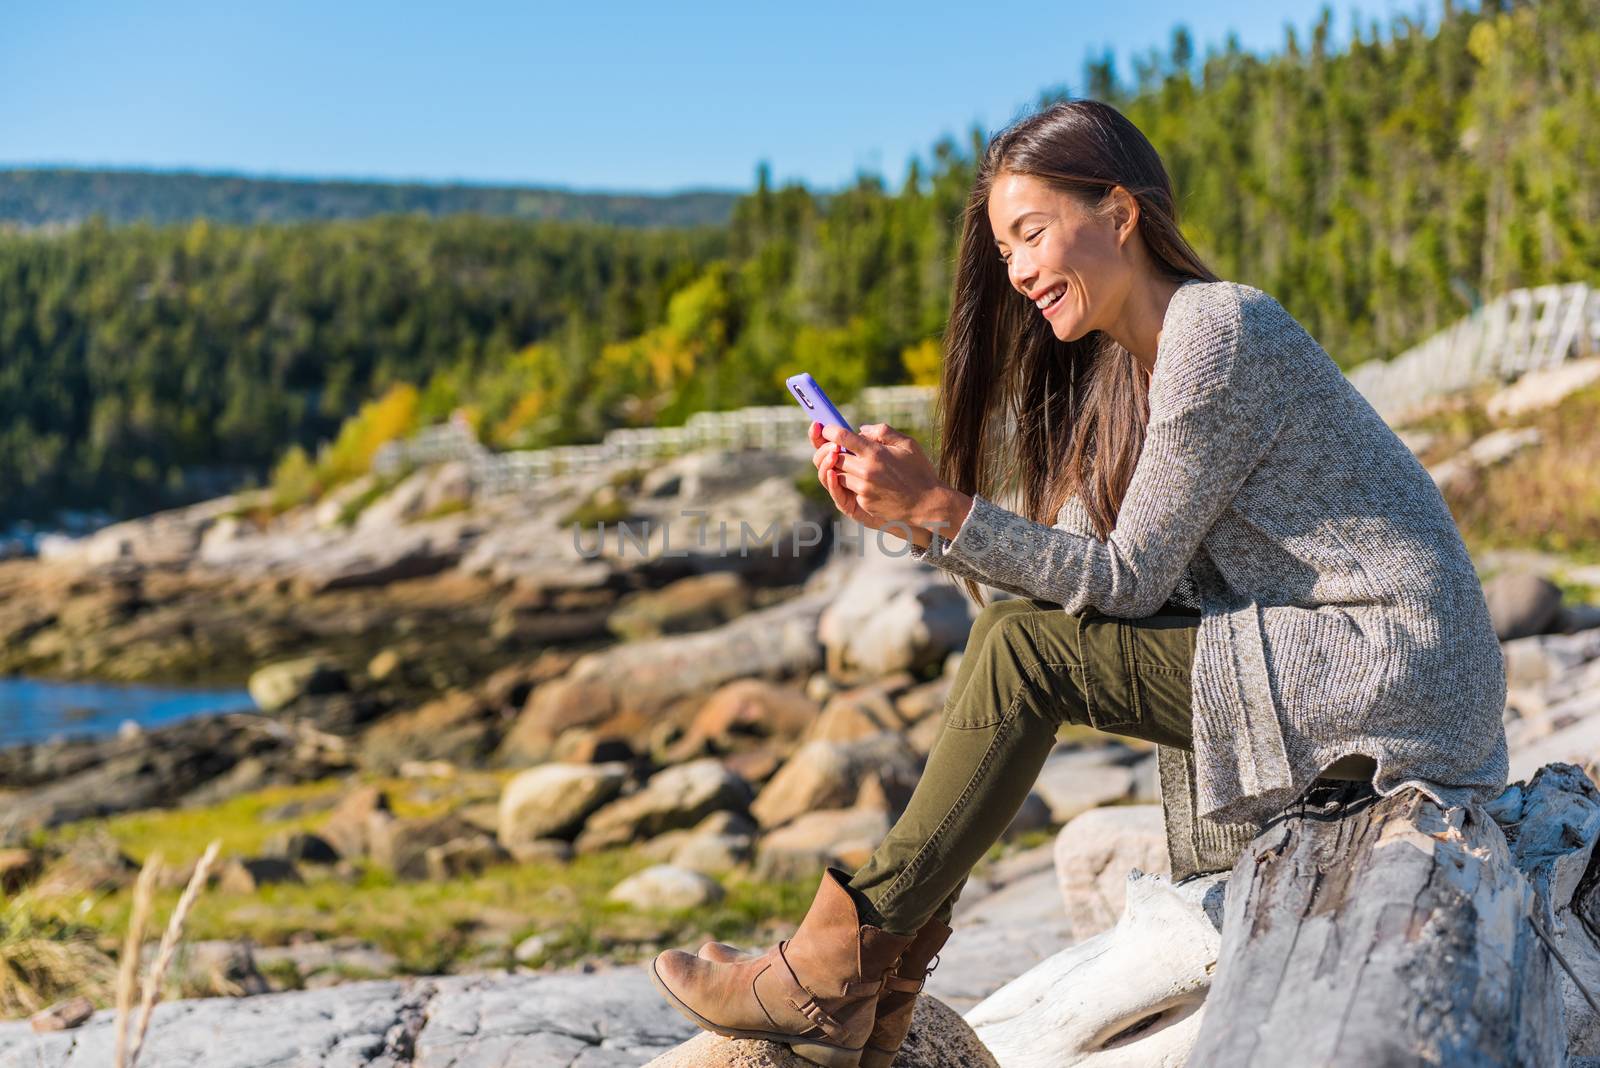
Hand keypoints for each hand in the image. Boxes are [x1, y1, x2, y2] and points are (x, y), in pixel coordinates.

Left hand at [810, 421, 970, 544]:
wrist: (928, 505)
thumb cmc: (920, 472)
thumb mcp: (908, 444)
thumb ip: (882, 432)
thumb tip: (861, 430)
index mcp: (875, 453)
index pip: (840, 437)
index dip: (828, 431)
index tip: (826, 428)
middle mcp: (865, 471)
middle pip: (833, 457)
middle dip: (831, 451)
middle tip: (836, 447)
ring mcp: (863, 489)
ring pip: (837, 474)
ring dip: (840, 468)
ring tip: (851, 463)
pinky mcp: (863, 503)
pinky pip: (847, 490)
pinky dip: (850, 483)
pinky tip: (862, 479)